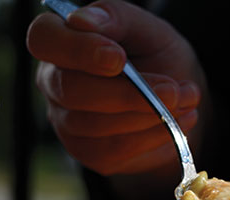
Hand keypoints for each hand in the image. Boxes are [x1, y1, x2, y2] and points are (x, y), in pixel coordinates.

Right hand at [27, 0, 206, 178]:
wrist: (175, 100)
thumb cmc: (153, 56)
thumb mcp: (146, 29)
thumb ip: (116, 17)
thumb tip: (82, 20)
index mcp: (59, 41)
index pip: (44, 39)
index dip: (78, 50)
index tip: (118, 58)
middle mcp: (53, 82)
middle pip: (70, 90)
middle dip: (127, 93)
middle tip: (173, 90)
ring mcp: (67, 122)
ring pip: (95, 124)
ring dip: (148, 114)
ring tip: (186, 101)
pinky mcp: (89, 152)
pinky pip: (115, 149)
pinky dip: (152, 135)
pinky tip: (177, 122)